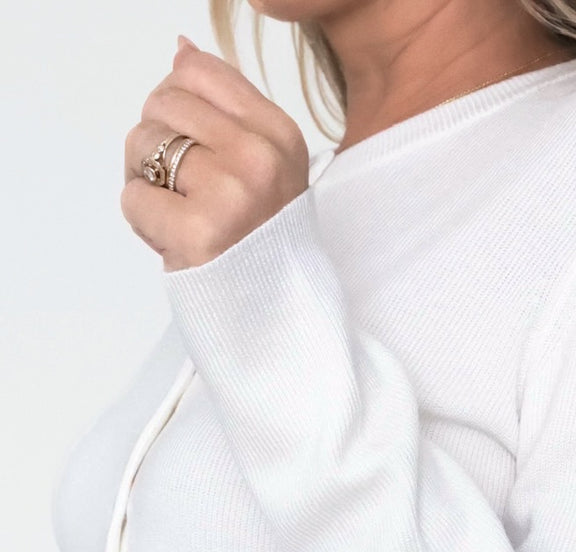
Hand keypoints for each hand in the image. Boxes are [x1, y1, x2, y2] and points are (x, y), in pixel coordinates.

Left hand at [122, 36, 309, 271]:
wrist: (278, 314)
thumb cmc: (262, 239)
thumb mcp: (265, 164)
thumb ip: (225, 106)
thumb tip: (182, 51)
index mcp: (278, 134)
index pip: (197, 71)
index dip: (177, 103)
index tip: (195, 144)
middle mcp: (258, 158)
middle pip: (162, 103)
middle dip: (158, 142)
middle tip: (184, 187)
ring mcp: (229, 194)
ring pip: (141, 144)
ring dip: (145, 179)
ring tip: (178, 212)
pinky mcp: (197, 232)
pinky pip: (133, 197)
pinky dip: (142, 220)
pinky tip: (173, 238)